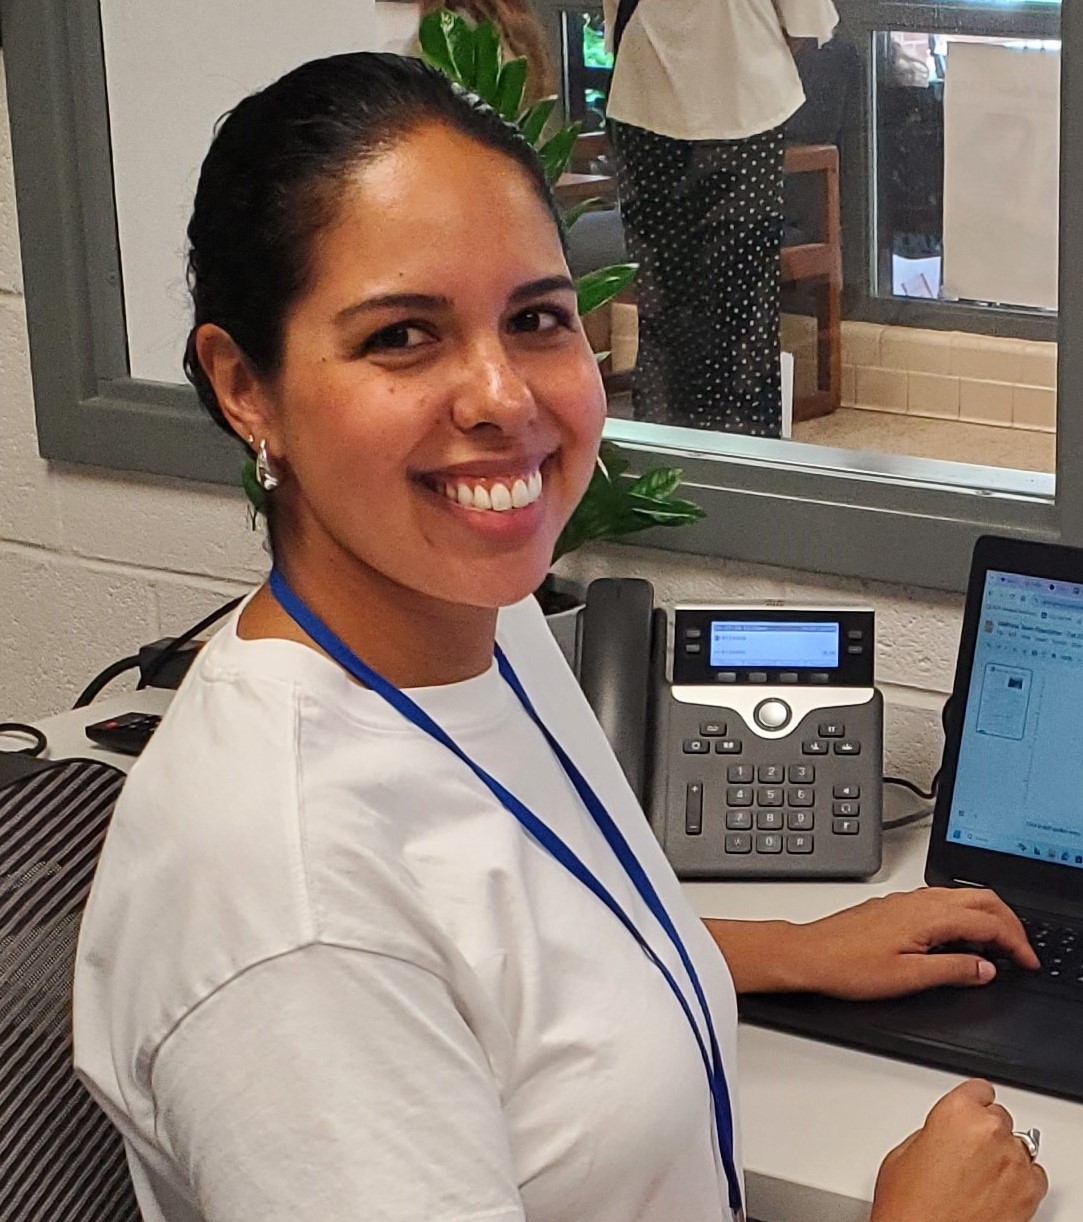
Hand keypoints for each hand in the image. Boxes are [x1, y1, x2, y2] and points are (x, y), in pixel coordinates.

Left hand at [793, 886, 1038, 999]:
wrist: (809, 954)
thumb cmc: (849, 966)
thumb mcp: (908, 978)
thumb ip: (952, 971)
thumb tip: (985, 968)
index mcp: (927, 915)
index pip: (988, 921)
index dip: (1015, 942)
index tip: (1027, 961)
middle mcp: (918, 901)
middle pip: (981, 899)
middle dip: (1009, 923)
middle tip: (1021, 952)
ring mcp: (906, 901)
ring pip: (962, 897)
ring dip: (987, 917)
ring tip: (997, 947)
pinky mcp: (896, 906)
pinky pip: (942, 902)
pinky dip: (964, 917)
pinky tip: (960, 939)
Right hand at [871, 1080, 1046, 1221]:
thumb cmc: (908, 1206)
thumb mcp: (903, 1151)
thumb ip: (933, 1131)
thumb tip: (946, 1135)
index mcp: (955, 1112)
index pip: (979, 1089)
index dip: (971, 1103)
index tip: (970, 1111)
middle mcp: (989, 1132)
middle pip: (999, 1117)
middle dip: (984, 1133)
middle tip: (965, 1154)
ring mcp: (1013, 1163)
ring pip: (1018, 1146)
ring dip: (1002, 1156)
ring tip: (978, 1178)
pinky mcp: (1029, 1193)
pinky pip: (1033, 1175)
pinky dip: (1018, 1181)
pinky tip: (994, 1192)